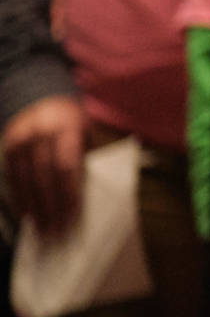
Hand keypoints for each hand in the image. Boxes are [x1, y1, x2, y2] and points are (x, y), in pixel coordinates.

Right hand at [1, 94, 86, 234]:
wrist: (39, 93)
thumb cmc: (69, 118)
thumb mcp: (84, 130)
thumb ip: (84, 157)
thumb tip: (83, 192)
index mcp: (66, 129)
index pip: (67, 169)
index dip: (68, 196)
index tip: (72, 218)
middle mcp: (40, 135)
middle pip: (46, 179)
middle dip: (51, 208)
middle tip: (56, 233)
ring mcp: (21, 142)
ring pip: (27, 182)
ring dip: (35, 209)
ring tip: (42, 230)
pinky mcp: (8, 148)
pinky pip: (14, 179)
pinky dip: (21, 198)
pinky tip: (27, 214)